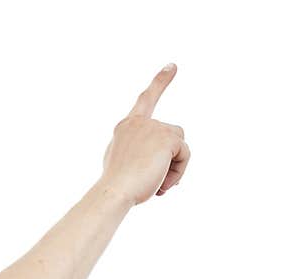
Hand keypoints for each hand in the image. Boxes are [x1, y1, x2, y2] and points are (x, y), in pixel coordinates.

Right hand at [99, 63, 190, 205]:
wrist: (114, 192)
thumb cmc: (117, 186)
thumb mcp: (124, 163)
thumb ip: (140, 151)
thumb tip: (163, 157)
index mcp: (126, 127)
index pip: (146, 99)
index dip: (160, 82)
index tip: (172, 66)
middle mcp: (139, 122)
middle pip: (172, 135)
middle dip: (171, 159)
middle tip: (156, 183)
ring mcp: (153, 127)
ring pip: (180, 145)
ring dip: (175, 167)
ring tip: (157, 183)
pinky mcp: (167, 137)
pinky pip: (185, 153)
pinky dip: (179, 171)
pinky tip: (163, 183)